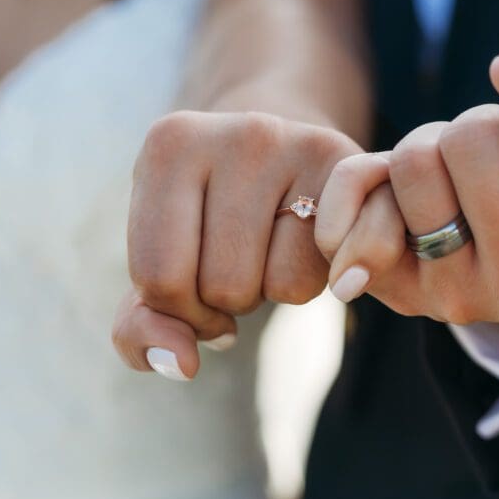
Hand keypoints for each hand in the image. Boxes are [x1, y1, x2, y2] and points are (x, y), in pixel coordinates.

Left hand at [112, 110, 361, 378]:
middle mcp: (241, 132)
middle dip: (230, 298)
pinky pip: (339, 272)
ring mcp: (305, 147)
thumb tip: (181, 365)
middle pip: (223, 287)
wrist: (286, 158)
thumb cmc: (212, 223)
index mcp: (171, 145)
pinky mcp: (357, 169)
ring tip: (277, 247)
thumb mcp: (162, 266)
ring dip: (276, 291)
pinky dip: (334, 281)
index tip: (195, 284)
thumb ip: (142, 325)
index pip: (160, 279)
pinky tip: (325, 254)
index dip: (180, 309)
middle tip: (243, 258)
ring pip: (282, 287)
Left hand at [315, 39, 498, 324]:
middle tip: (494, 163)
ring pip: (413, 161)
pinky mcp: (395, 290)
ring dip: (430, 148)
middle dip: (479, 129)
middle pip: (469, 141)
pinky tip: (404, 197)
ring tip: (458, 181)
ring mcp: (457, 296)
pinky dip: (372, 176)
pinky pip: (357, 192)